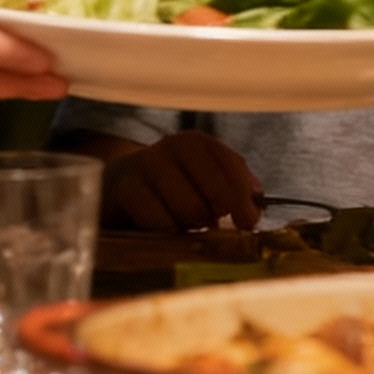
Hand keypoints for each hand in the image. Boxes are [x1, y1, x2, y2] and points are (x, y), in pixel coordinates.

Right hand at [103, 132, 263, 231]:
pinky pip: (159, 220)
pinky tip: (165, 229)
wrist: (117, 184)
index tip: (248, 222)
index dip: (243, 195)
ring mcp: (147, 163)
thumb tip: (256, 203)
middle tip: (210, 225)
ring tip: (185, 224)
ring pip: (189, 207)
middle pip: (214, 191)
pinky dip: (168, 230)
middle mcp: (173, 145)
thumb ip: (233, 186)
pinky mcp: (125, 188)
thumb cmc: (171, 186)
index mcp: (197, 142)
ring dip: (192, 225)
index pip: (231, 165)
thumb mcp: (203, 180)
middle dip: (217, 214)